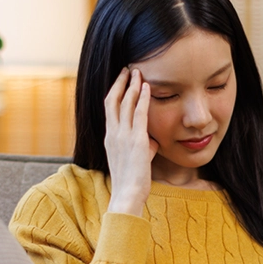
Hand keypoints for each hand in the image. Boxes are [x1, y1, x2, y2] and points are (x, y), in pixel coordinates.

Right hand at [104, 68, 156, 216]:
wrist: (127, 194)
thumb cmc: (131, 181)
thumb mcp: (135, 160)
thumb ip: (143, 146)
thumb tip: (153, 141)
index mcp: (109, 137)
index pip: (109, 108)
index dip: (114, 92)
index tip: (122, 80)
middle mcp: (112, 133)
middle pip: (112, 100)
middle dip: (120, 83)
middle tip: (127, 69)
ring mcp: (122, 136)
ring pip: (124, 103)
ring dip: (132, 85)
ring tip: (137, 72)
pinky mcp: (136, 140)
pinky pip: (138, 113)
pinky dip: (142, 98)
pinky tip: (147, 86)